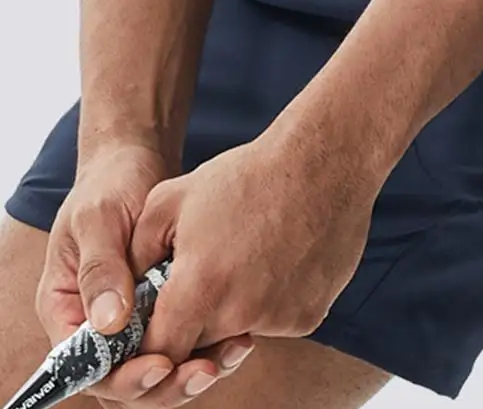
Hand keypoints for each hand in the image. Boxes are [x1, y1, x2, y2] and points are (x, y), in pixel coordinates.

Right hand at [35, 141, 255, 406]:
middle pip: (128, 378)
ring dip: (196, 368)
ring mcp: (134, 316)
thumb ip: (101, 269)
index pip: (88, 367)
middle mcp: (98, 322)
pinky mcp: (166, 304)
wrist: (138, 159)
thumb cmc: (111, 183)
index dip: (124, 377)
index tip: (162, 365)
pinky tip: (242, 334)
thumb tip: (108, 325)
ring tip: (235, 351)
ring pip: (162, 365)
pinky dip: (210, 342)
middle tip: (208, 369)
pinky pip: (186, 336)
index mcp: (67, 309)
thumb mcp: (98, 219)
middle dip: (168, 382)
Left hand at [126, 123, 377, 380]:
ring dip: (237, 308)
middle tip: (209, 272)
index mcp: (199, 287)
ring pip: (241, 332)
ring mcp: (280, 317)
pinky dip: (273, 300)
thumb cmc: (247, 174)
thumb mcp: (171, 199)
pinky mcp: (310, 315)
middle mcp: (240, 313)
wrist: (324, 160)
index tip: (157, 321)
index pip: (158, 352)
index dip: (151, 343)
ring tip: (249, 254)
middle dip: (196, 320)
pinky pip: (277, 322)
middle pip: (201, 344)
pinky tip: (280, 257)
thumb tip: (128, 294)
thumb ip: (137, 255)